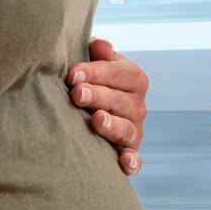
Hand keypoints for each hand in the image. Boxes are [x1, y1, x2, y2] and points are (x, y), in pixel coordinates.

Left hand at [67, 38, 148, 175]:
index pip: (118, 72)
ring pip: (126, 128)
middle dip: (98, 96)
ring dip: (112, 125)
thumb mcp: (94, 61)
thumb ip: (98, 52)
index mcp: (133, 78)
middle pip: (120, 100)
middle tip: (77, 94)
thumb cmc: (89, 78)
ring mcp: (135, 130)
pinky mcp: (129, 152)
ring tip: (96, 120)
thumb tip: (101, 45)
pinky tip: (124, 163)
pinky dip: (132, 162)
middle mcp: (138, 105)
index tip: (73, 74)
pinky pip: (135, 160)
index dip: (96, 72)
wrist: (91, 106)